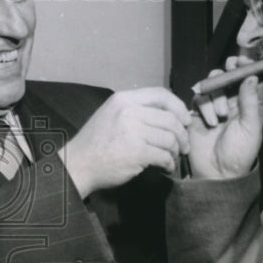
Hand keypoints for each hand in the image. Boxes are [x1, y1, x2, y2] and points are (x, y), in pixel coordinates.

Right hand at [61, 88, 190, 197]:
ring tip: (172, 158)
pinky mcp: (138, 152)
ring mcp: (134, 131)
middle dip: (182, 134)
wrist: (78, 164)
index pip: (161, 94)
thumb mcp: (111, 115)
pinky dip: (169, 164)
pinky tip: (166, 168)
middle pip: (170, 118)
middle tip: (184, 146)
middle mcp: (129, 111)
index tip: (185, 120)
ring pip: (170, 138)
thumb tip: (169, 115)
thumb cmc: (96, 142)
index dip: (178, 106)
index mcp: (123, 99)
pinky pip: (165, 156)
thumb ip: (135, 110)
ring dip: (176, 150)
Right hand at [188, 56, 262, 178]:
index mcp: (250, 104)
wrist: (217, 172)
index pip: (249, 78)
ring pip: (213, 85)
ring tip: (221, 116)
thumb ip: (251, 101)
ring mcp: (214, 106)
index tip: (242, 60)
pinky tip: (209, 121)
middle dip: (227, 72)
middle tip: (228, 69)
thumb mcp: (251, 127)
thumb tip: (252, 76)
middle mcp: (232, 102)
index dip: (246, 66)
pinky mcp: (197, 112)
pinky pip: (199, 98)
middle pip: (228, 76)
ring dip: (217, 95)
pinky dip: (204, 107)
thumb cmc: (239, 153)